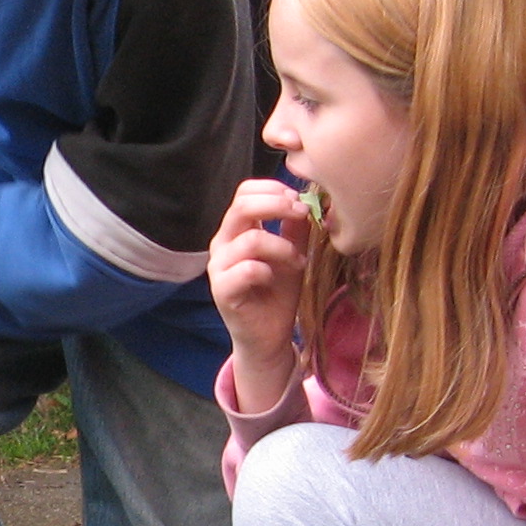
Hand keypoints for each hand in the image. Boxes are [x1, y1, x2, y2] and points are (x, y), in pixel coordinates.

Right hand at [206, 179, 312, 411]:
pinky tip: (281, 278)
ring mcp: (219, 267)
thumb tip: (306, 200)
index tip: (300, 201)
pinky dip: (270, 270)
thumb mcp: (293, 252)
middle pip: (242, 206)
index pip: (245, 192)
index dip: (274, 189)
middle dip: (278, 205)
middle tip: (302, 215)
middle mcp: (223, 244)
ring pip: (250, 239)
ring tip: (299, 261)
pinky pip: (247, 269)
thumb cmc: (278, 293)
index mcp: (236, 230)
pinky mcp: (223, 291)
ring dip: (283, 247)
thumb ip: (295, 227)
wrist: (269, 336)